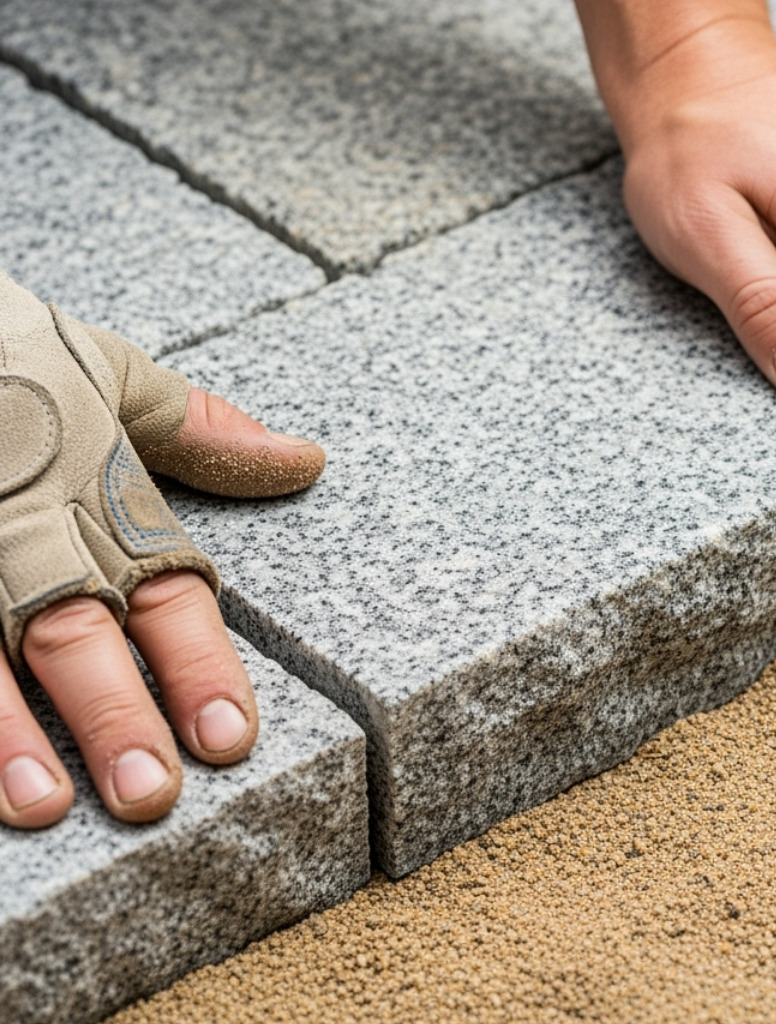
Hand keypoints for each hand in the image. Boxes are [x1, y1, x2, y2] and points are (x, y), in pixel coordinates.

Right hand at [0, 273, 323, 827]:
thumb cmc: (4, 349)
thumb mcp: (106, 370)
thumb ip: (199, 429)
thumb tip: (307, 460)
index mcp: (90, 492)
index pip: (162, 590)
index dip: (199, 665)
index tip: (231, 739)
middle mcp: (21, 528)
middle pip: (74, 632)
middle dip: (113, 714)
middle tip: (152, 795)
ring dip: (7, 734)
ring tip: (41, 807)